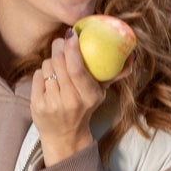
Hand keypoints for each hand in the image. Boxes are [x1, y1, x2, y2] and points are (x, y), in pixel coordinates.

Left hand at [31, 31, 107, 164]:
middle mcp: (70, 101)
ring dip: (50, 62)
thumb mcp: (100, 93)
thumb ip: (114, 74)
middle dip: (58, 47)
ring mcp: (52, 104)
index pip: (77, 69)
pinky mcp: (37, 105)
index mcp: (89, 96)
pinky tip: (48, 80)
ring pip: (46, 67)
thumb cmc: (85, 107)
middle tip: (61, 42)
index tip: (71, 34)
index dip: (72, 49)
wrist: (65, 136)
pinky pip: (37, 76)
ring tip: (57, 67)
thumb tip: (133, 56)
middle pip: (58, 63)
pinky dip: (42, 74)